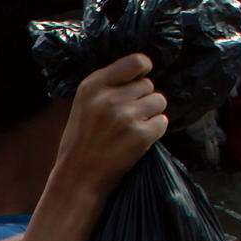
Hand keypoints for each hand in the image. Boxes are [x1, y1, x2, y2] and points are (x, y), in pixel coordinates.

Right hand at [54, 53, 167, 190]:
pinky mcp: (141, 135)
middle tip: (126, 117)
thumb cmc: (81, 141)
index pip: (135, 61)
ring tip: (132, 128)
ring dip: (151, 113)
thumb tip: (142, 71)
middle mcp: (110, 98)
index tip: (142, 76)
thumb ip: (109, 86)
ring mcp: (126, 116)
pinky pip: (163, 121)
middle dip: (143, 98)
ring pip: (159, 101)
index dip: (144, 68)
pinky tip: (138, 140)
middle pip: (148, 84)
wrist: (77, 178)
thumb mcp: (84, 104)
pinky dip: (155, 130)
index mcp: (92, 86)